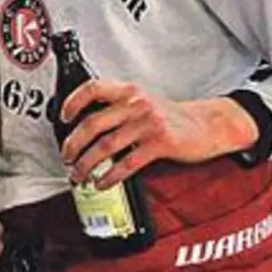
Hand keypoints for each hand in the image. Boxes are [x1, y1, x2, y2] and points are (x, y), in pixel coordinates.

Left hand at [57, 81, 250, 189]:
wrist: (208, 124)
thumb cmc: (172, 117)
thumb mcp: (143, 102)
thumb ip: (117, 108)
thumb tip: (85, 127)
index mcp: (128, 91)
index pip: (92, 88)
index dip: (73, 102)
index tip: (63, 118)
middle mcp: (136, 104)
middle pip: (92, 124)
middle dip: (73, 145)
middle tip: (66, 158)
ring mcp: (148, 123)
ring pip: (106, 146)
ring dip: (87, 165)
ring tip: (79, 175)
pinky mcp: (160, 143)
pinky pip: (127, 163)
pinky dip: (110, 176)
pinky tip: (102, 183)